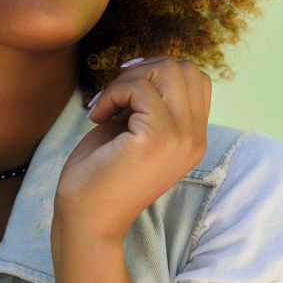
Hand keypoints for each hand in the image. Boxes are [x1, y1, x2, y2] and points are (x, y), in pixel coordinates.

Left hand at [53, 56, 211, 243]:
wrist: (86, 218)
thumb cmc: (101, 172)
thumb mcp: (134, 129)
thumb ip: (150, 101)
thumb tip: (148, 63)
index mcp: (193, 138)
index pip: (196, 79)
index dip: (159, 70)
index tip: (126, 87)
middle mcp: (195, 139)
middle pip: (184, 68)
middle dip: (142, 70)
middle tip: (113, 95)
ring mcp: (181, 139)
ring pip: (167, 71)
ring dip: (126, 80)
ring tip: (105, 105)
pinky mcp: (157, 139)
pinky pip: (140, 88)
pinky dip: (112, 92)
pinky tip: (97, 116)